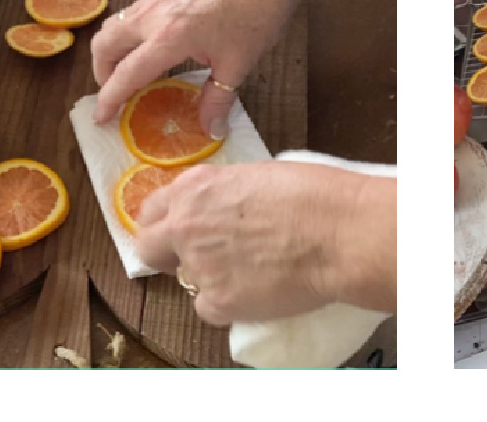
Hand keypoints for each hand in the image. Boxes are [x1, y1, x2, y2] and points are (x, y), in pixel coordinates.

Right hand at [90, 0, 321, 138]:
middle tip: (115, 93)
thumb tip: (211, 129)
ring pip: (115, 24)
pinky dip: (129, 33)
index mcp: (169, 38)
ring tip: (130, 71)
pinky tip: (153, 46)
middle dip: (101, 72)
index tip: (101, 118)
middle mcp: (154, 15)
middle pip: (104, 44)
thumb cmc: (257, 9)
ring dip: (113, 50)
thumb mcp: (239, 64)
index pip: (126, 74)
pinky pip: (133, 12)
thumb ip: (218, 99)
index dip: (109, 99)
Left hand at [134, 162, 395, 324]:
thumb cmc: (313, 196)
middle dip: (167, 254)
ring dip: (209, 279)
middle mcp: (185, 225)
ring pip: (185, 280)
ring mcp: (198, 265)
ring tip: (248, 273)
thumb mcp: (255, 176)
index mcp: (194, 187)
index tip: (180, 231)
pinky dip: (228, 305)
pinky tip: (257, 292)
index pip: (154, 209)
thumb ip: (224, 194)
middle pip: (149, 247)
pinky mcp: (216, 302)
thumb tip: (223, 209)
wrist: (338, 232)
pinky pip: (209, 309)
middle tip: (197, 259)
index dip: (167, 222)